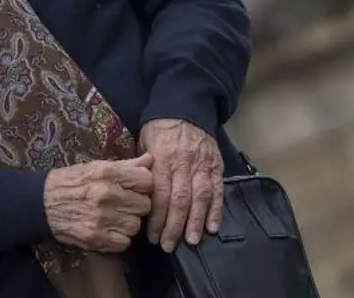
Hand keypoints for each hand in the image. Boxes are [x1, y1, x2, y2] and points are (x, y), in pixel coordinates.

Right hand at [42, 155, 154, 252]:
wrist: (41, 203)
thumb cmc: (71, 182)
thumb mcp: (96, 167)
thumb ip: (125, 165)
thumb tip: (150, 160)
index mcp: (108, 173)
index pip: (147, 181)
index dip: (142, 185)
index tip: (133, 188)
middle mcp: (107, 194)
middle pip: (144, 205)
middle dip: (135, 205)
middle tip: (123, 204)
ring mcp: (102, 218)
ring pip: (135, 225)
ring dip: (127, 223)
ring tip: (114, 217)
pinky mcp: (97, 238)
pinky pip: (124, 242)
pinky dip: (118, 239)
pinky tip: (108, 229)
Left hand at [140, 118, 222, 251]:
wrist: (185, 107)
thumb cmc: (159, 129)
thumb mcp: (143, 142)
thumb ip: (141, 167)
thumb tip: (136, 193)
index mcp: (162, 157)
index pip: (159, 193)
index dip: (156, 217)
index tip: (152, 235)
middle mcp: (183, 163)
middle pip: (179, 199)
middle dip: (174, 225)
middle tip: (168, 245)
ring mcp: (202, 164)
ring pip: (199, 197)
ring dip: (195, 222)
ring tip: (190, 241)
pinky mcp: (216, 165)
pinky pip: (217, 190)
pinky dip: (216, 209)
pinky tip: (212, 227)